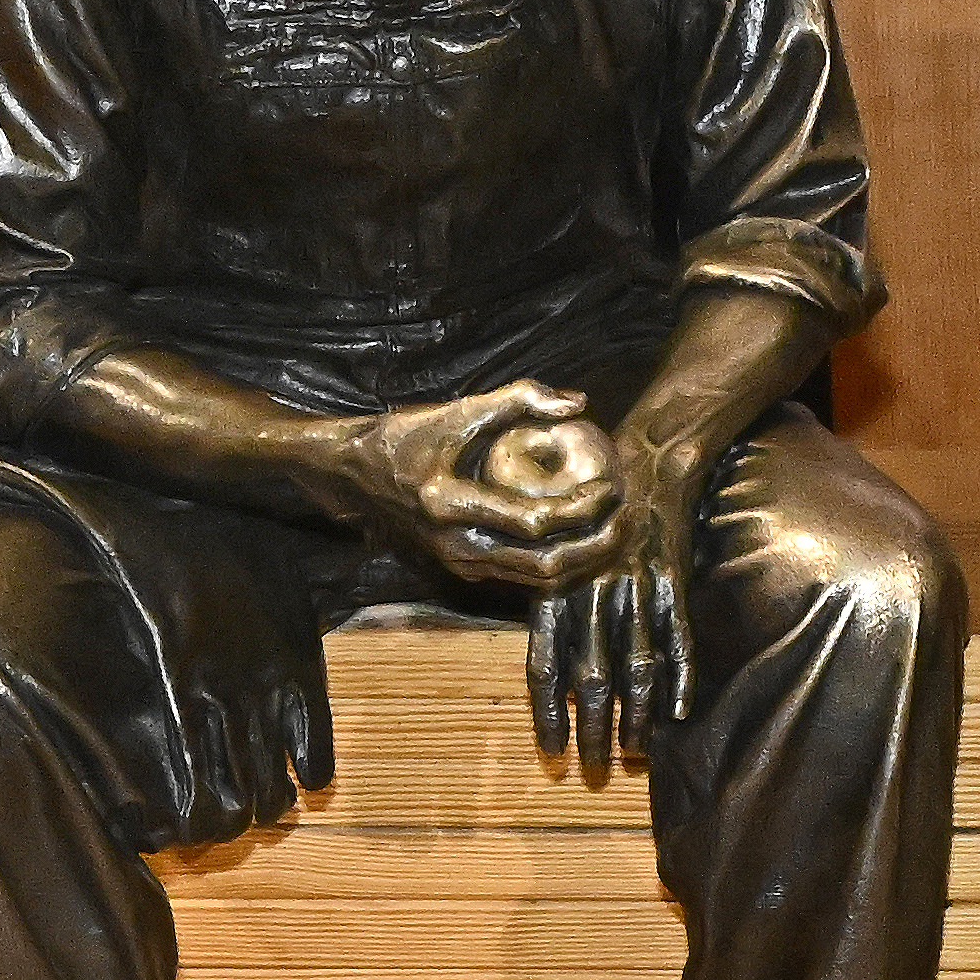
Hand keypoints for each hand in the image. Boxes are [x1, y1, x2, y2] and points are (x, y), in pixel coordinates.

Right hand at [328, 381, 617, 577]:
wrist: (350, 476)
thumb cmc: (403, 436)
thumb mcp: (455, 410)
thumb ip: (518, 399)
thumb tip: (578, 402)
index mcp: (448, 504)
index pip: (534, 521)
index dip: (582, 507)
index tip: (614, 485)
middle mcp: (454, 545)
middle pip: (544, 564)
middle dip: (595, 545)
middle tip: (629, 517)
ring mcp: (459, 564)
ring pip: (537, 581)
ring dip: (584, 560)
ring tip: (616, 530)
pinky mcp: (464, 570)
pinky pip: (523, 578)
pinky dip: (561, 566)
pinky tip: (586, 541)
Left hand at [521, 421, 712, 768]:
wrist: (644, 463)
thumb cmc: (591, 514)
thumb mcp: (558, 557)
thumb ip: (556, 609)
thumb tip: (554, 671)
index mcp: (556, 591)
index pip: (544, 665)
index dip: (548, 712)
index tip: (550, 753)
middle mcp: (590, 594)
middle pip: (589, 676)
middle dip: (591, 729)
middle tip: (592, 769)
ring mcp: (634, 589)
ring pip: (633, 664)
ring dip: (634, 714)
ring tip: (633, 754)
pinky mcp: (671, 581)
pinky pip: (676, 637)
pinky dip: (678, 677)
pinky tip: (678, 712)